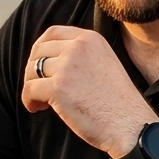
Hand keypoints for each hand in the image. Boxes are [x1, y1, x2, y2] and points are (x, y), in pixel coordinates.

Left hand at [22, 26, 152, 157]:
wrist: (130, 125)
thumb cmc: (118, 103)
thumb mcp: (104, 64)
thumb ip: (81, 55)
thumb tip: (47, 59)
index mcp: (90, 39)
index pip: (52, 33)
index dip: (39, 48)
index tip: (38, 65)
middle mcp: (78, 47)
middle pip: (38, 51)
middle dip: (33, 70)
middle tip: (39, 88)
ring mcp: (68, 66)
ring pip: (31, 70)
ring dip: (31, 86)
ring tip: (41, 102)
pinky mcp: (58, 87)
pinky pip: (29, 89)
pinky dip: (28, 100)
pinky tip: (37, 108)